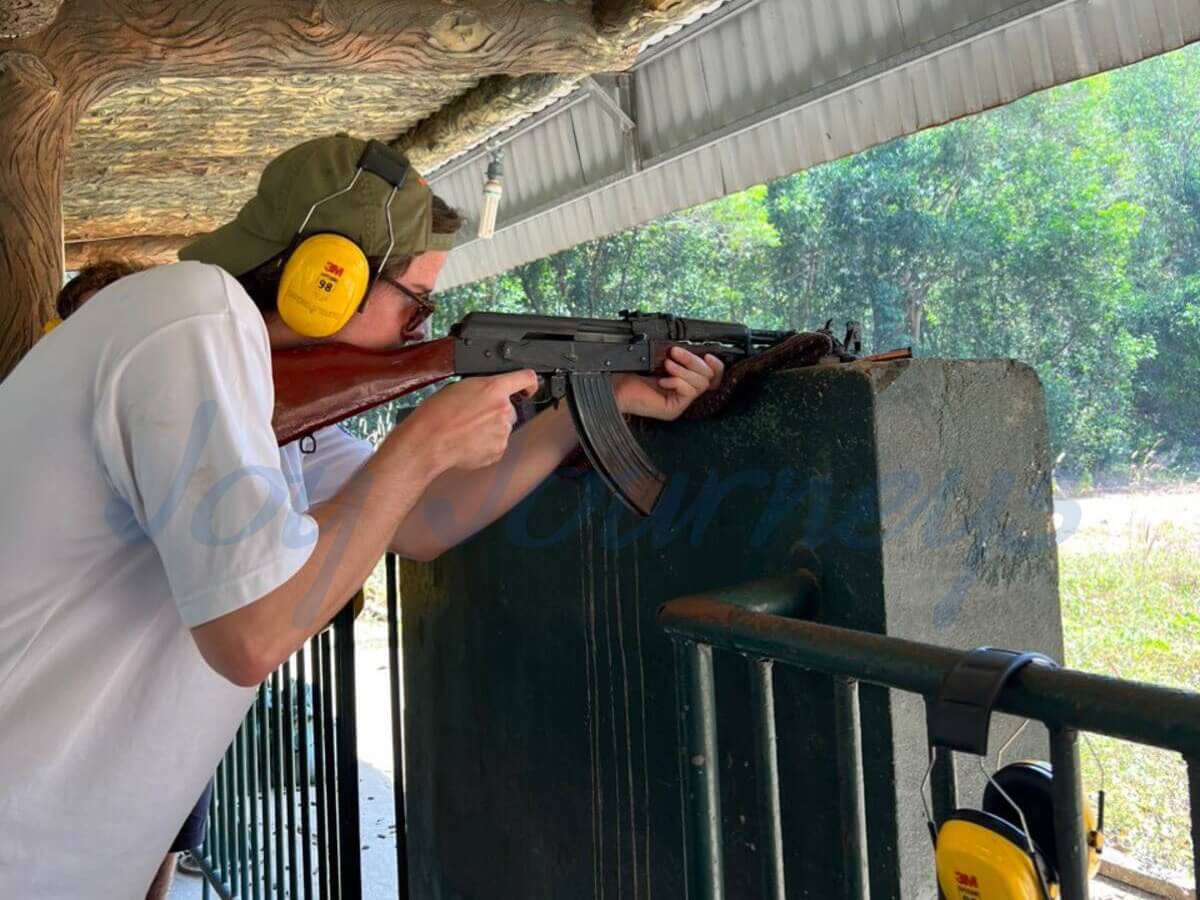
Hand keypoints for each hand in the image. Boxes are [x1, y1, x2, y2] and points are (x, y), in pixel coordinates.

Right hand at [403, 369, 538, 471]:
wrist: (429, 441)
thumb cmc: (437, 414)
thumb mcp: (460, 387)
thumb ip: (483, 388)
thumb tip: (489, 393)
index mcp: (494, 389)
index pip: (526, 378)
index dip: (529, 383)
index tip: (529, 388)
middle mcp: (503, 409)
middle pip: (510, 408)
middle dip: (496, 412)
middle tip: (474, 416)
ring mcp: (503, 431)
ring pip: (502, 427)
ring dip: (490, 428)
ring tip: (467, 430)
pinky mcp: (499, 450)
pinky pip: (497, 444)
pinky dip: (486, 444)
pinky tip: (468, 441)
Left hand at [613, 346, 724, 420]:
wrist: (613, 387)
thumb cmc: (630, 373)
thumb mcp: (658, 360)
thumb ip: (678, 357)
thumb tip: (693, 348)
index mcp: (684, 380)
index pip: (712, 375)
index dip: (714, 364)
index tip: (707, 354)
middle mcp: (684, 393)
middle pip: (709, 378)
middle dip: (694, 362)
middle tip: (676, 353)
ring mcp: (679, 403)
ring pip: (700, 384)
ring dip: (684, 370)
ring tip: (667, 364)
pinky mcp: (672, 409)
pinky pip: (688, 393)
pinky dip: (677, 381)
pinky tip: (663, 380)